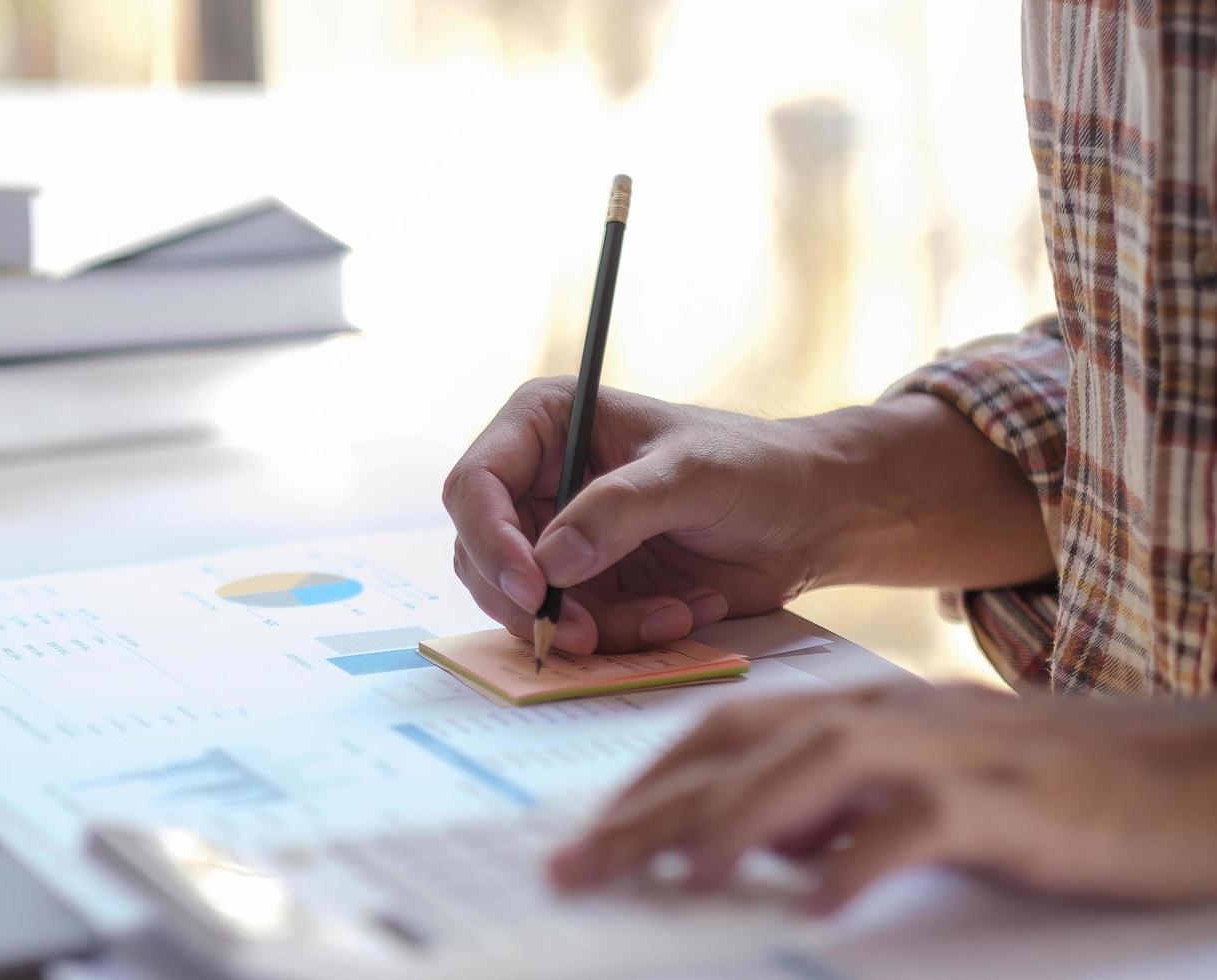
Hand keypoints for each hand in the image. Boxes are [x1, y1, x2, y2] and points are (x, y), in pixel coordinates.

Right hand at [443, 379, 843, 654]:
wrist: (815, 515)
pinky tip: (681, 614)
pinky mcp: (588, 587)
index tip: (534, 587)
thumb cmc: (756, 466)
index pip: (476, 484)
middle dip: (533, 602)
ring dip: (592, 625)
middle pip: (483, 555)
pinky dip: (623, 636)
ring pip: (525, 604)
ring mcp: (559, 539)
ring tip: (668, 615)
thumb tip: (549, 563)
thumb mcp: (691, 474)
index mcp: (545, 424)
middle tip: (582, 635)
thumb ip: (619, 511)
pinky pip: (573, 629)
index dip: (488, 539)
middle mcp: (537, 482)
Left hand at [549, 684, 1216, 912]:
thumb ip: (837, 807)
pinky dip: (862, 860)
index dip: (647, 782)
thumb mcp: (920, 788)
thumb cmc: (1047, 788)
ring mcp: (946, 753)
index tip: (584, 836)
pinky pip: (919, 826)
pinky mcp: (1007, 802)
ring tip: (682, 879)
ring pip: (815, 769)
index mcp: (858, 710)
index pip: (722, 733)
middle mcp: (886, 717)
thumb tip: (756, 848)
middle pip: (741, 751)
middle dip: (651, 810)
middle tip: (578, 868)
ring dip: (738, 821)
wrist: (1185, 775)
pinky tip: (818, 905)